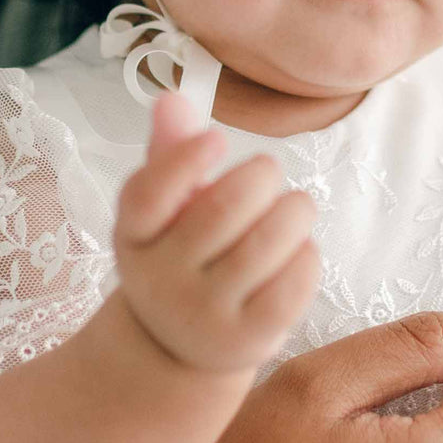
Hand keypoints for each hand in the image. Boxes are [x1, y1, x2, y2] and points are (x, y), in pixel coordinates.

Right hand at [113, 92, 318, 371]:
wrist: (181, 344)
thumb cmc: (184, 251)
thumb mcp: (167, 208)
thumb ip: (172, 152)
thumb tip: (172, 98)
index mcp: (135, 238)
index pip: (148, 195)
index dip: (185, 159)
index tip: (217, 137)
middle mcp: (161, 282)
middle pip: (225, 208)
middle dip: (262, 175)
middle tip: (269, 172)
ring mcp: (204, 316)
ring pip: (268, 241)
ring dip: (295, 210)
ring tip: (294, 207)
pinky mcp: (249, 339)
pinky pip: (296, 280)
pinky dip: (307, 253)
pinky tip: (298, 250)